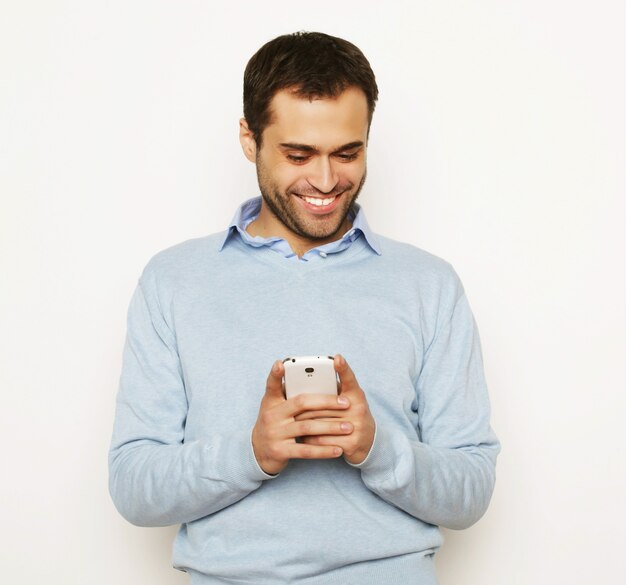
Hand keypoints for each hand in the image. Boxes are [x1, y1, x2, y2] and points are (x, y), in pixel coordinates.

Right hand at [251, 360, 352, 474]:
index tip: (281, 363)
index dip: (275, 374)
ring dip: (330, 427)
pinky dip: (323, 451)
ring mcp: (275, 433)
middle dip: (326, 402)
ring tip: (348, 427)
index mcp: (271, 402)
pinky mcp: (280, 451)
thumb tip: (313, 380)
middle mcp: (271, 415)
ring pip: (307, 427)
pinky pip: (305, 450)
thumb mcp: (276, 407)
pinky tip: (338, 449)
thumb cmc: (275, 423)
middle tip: (347, 403)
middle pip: (301, 403)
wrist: (258, 452)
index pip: (272, 385)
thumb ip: (289, 395)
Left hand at [297, 355, 375, 464]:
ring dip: (305, 423)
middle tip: (290, 406)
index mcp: (356, 394)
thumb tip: (305, 383)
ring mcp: (357, 426)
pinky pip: (323, 440)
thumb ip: (332, 391)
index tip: (337, 358)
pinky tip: (302, 437)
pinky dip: (310, 439)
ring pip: (321, 422)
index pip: (350, 378)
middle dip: (305, 406)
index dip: (343, 368)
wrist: (368, 442)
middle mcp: (359, 408)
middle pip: (326, 403)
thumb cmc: (350, 414)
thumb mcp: (347, 399)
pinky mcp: (352, 443)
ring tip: (293, 422)